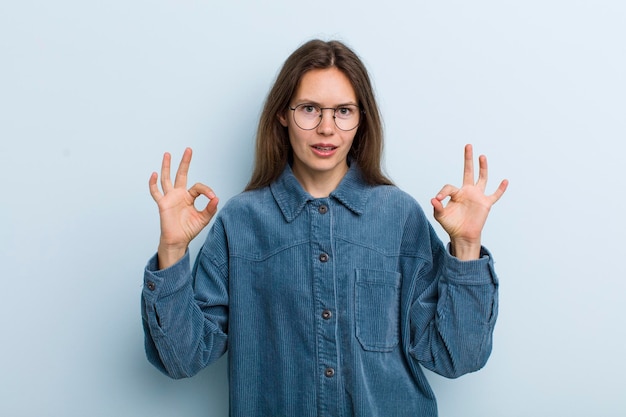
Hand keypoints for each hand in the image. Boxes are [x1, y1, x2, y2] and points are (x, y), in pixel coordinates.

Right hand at [149, 148, 218, 268]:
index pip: (198, 187)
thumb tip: (217, 198)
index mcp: (189, 197)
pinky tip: (153, 174)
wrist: (178, 240)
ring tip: (167, 154)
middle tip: (189, 149)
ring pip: (167, 179)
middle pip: (181, 174)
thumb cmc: (189, 229)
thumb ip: (210, 208)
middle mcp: (179, 194)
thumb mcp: (203, 219)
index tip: (213, 197)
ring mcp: (170, 198)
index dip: (206, 190)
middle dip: (185, 162)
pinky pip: (155, 192)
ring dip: (167, 166)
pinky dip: (153, 183)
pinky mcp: (162, 204)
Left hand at [431, 144, 507, 259]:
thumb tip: (433, 199)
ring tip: (482, 156)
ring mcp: (477, 196)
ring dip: (483, 167)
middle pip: (468, 172)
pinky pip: (495, 195)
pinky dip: (500, 189)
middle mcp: (467, 191)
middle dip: (468, 159)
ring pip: (482, 179)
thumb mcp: (440, 216)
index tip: (438, 199)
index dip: (443, 192)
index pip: (449, 187)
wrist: (463, 236)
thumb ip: (437, 207)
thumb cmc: (451, 225)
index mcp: (456, 194)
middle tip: (468, 146)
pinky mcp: (486, 204)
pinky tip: (505, 181)